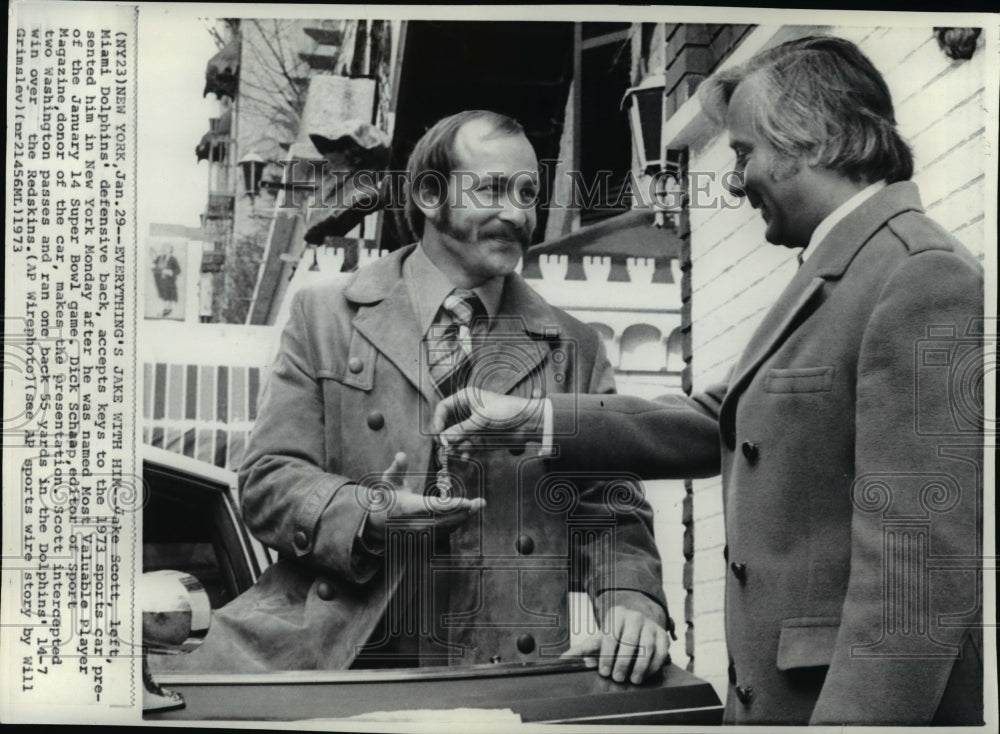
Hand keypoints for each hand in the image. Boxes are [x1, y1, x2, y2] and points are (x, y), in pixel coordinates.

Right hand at [362, 452, 485, 546]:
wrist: (377, 523)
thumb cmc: (387, 498)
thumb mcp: (388, 481)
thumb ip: (397, 468)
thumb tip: (401, 455)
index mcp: (409, 508)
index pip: (435, 508)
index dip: (453, 506)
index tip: (467, 502)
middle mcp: (417, 523)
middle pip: (447, 519)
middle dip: (465, 512)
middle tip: (480, 503)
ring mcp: (421, 533)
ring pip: (448, 527)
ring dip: (464, 517)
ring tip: (477, 507)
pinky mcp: (425, 537)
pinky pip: (445, 531)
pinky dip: (457, 523)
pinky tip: (467, 514)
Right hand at [433, 387, 543, 447]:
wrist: (528, 422)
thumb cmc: (506, 412)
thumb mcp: (481, 420)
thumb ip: (460, 431)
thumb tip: (443, 438)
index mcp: (465, 398)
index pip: (443, 408)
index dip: (438, 421)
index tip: (438, 434)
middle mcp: (467, 410)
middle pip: (448, 424)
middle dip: (446, 436)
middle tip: (445, 448)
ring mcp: (473, 424)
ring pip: (456, 436)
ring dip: (455, 445)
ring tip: (457, 453)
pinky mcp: (480, 435)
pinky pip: (467, 444)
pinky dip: (465, 450)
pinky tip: (466, 455)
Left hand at [562, 590, 671, 684]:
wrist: (637, 624)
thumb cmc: (615, 634)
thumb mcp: (599, 639)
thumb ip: (582, 649)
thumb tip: (563, 660)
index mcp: (616, 614)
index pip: (611, 635)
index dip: (607, 655)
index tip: (604, 671)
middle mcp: (635, 617)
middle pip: (629, 640)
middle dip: (622, 661)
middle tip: (617, 678)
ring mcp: (651, 625)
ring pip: (648, 646)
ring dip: (640, 665)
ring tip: (633, 679)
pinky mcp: (663, 635)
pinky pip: (662, 651)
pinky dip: (654, 665)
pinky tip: (646, 674)